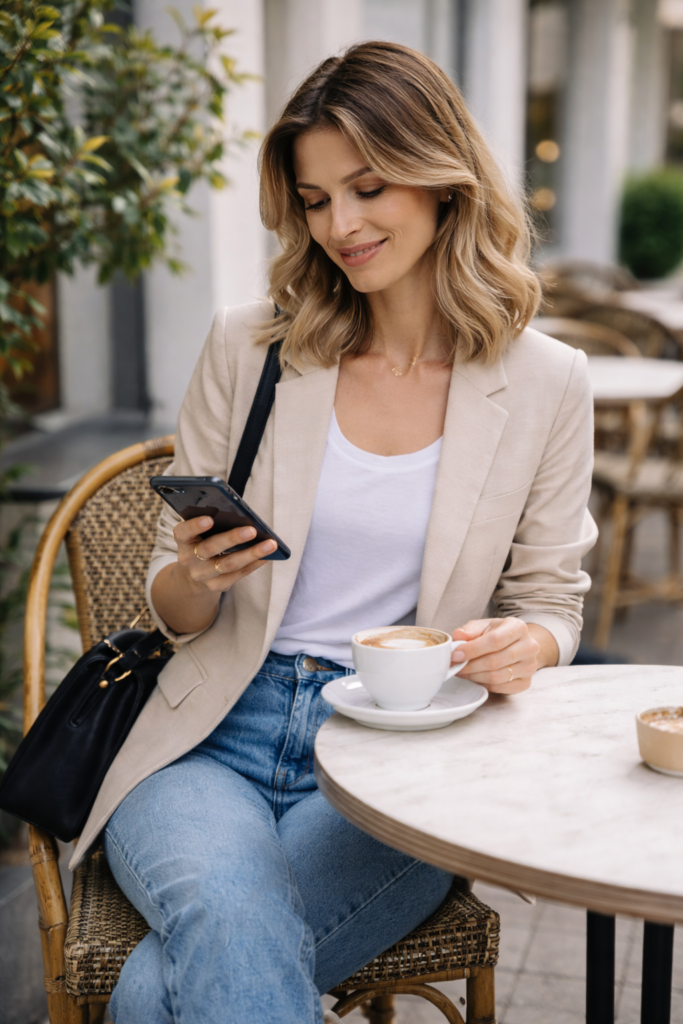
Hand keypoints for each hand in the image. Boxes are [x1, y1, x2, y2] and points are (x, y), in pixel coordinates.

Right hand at [151, 516, 276, 635]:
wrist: (193, 577)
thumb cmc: (202, 544)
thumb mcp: (198, 535)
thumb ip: (212, 525)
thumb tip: (243, 516)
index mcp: (183, 540)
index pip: (183, 532)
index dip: (195, 525)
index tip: (210, 519)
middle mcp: (189, 558)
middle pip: (211, 547)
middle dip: (232, 538)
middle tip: (252, 530)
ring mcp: (201, 574)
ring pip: (228, 563)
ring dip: (251, 553)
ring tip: (270, 544)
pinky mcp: (215, 586)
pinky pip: (237, 574)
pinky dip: (254, 564)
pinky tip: (266, 556)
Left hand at [449, 617, 556, 693]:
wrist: (517, 644)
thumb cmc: (498, 634)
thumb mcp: (483, 626)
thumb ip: (469, 631)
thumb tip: (457, 637)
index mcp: (518, 627)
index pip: (494, 640)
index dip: (472, 649)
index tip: (456, 654)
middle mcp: (529, 647)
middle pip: (495, 661)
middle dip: (470, 665)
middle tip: (455, 666)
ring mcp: (530, 667)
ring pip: (496, 677)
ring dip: (474, 676)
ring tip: (462, 671)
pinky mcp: (526, 683)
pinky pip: (500, 688)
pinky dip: (483, 684)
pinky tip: (475, 677)